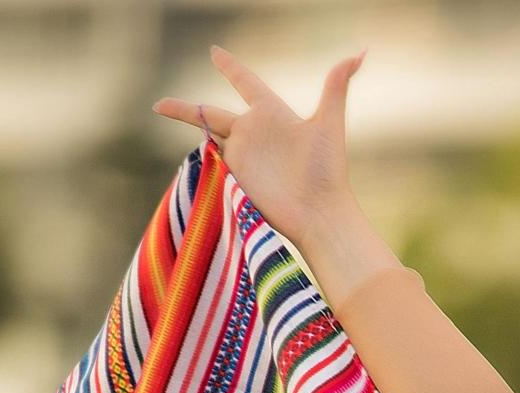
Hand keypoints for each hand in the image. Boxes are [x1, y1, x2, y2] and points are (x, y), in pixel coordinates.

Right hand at [154, 44, 364, 253]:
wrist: (319, 214)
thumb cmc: (328, 170)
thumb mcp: (330, 123)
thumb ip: (337, 85)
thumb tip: (359, 52)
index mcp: (273, 113)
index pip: (245, 82)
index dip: (230, 67)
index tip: (214, 51)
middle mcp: (255, 131)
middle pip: (213, 111)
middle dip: (188, 105)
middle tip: (160, 103)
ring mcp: (244, 154)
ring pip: (209, 130)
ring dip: (187, 119)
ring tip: (160, 107)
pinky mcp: (237, 175)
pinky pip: (212, 156)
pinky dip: (200, 146)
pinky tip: (186, 142)